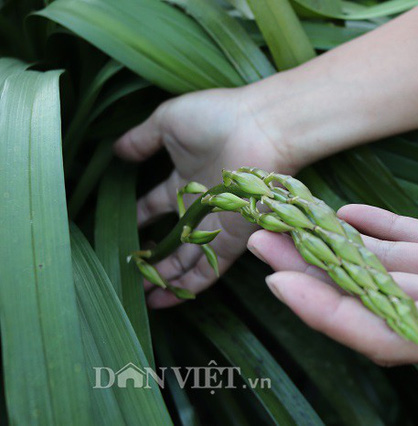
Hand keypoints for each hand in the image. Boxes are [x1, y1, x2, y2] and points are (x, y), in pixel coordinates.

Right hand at [115, 87, 293, 307]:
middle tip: (128, 275)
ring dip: (164, 278)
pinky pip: (208, 270)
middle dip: (151, 258)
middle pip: (172, 239)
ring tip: (140, 296)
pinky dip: (188, 286)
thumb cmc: (218, 117)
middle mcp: (201, 206)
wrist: (261, 129)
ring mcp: (216, 225)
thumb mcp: (168, 122)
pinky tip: (165, 299)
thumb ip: (142, 139)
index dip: (137, 219)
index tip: (120, 234)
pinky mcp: (232, 240)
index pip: (154, 205)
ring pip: (186, 260)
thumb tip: (116, 151)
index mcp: (184, 180)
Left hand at [247, 177, 417, 364]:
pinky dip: (384, 231)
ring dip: (341, 248)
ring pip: (393, 268)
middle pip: (378, 299)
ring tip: (292, 221)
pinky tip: (348, 216)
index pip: (395, 335)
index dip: (333, 316)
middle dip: (317, 274)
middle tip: (261, 239)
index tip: (280, 282)